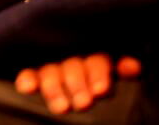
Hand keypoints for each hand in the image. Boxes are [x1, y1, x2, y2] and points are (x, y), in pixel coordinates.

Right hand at [15, 54, 140, 113]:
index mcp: (93, 49)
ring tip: (61, 107)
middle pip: (72, 66)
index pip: (95, 59)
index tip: (100, 90)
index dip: (97, 74)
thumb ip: (121, 64)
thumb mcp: (111, 64)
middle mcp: (69, 53)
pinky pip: (26, 72)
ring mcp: (49, 61)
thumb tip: (132, 67)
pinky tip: (26, 88)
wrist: (63, 55)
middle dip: (77, 85)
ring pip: (50, 71)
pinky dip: (26, 79)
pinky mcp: (30, 69)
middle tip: (83, 103)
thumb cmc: (96, 69)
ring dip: (55, 88)